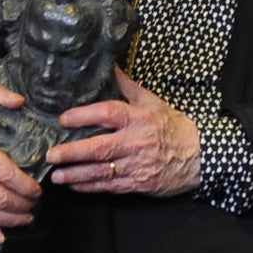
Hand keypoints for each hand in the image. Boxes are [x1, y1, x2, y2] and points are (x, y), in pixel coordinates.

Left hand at [45, 70, 201, 197]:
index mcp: (139, 118)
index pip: (107, 114)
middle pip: (100, 148)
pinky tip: (75, 185)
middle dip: (73, 152)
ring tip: (56, 175)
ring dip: (76, 174)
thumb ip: (128, 86)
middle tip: (51, 154)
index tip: (63, 119)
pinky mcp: (140, 183)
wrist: (201, 157)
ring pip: (102, 171)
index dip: (83, 116)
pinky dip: (91, 187)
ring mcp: (138, 165)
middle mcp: (136, 142)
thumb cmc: (174, 127)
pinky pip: (111, 186)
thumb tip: (111, 66)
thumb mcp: (153, 102)